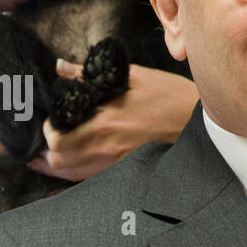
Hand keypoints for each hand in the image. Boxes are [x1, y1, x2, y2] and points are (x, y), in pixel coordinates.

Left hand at [28, 61, 197, 182]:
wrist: (199, 120)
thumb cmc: (169, 96)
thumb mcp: (133, 77)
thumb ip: (90, 74)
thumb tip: (60, 68)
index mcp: (105, 122)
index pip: (57, 138)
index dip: (47, 131)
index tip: (52, 119)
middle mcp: (106, 147)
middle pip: (58, 161)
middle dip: (48, 149)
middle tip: (55, 133)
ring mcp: (115, 163)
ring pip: (70, 174)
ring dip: (58, 162)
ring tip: (56, 150)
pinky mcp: (125, 171)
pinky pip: (88, 178)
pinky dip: (75, 172)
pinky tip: (74, 162)